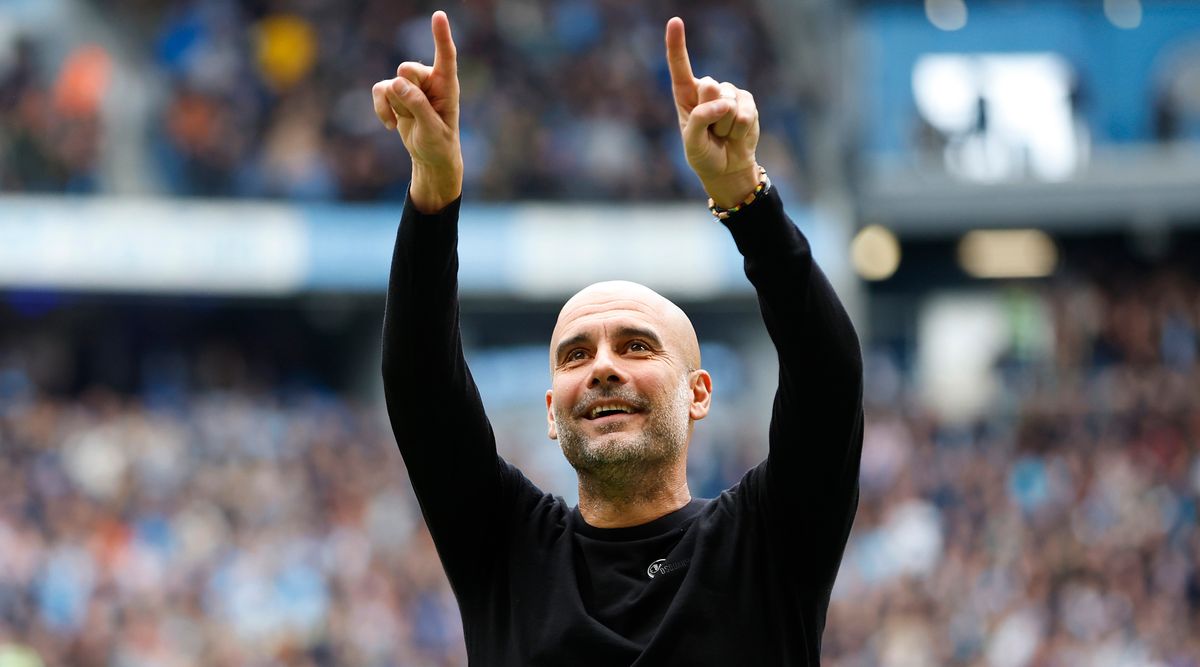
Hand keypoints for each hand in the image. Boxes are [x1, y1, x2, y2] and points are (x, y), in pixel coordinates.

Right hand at [372, 10, 461, 212]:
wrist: (430, 157)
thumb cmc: (439, 143)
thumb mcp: (432, 129)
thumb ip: (417, 106)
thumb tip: (396, 82)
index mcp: (448, 85)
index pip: (445, 57)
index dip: (441, 36)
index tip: (439, 16)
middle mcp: (429, 81)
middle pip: (407, 69)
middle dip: (405, 93)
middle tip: (416, 114)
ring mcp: (411, 86)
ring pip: (391, 83)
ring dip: (394, 105)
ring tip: (406, 121)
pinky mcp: (396, 94)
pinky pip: (380, 91)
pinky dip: (381, 108)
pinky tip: (391, 125)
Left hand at [665, 17, 760, 208]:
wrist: (728, 167)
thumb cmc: (704, 154)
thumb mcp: (692, 144)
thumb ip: (699, 121)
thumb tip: (722, 104)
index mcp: (685, 95)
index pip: (680, 68)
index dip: (677, 44)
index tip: (675, 21)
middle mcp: (706, 90)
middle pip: (709, 87)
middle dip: (711, 113)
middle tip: (711, 131)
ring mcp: (729, 94)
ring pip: (728, 103)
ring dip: (725, 127)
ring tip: (723, 134)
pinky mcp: (747, 101)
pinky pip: (745, 113)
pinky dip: (740, 130)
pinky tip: (737, 134)